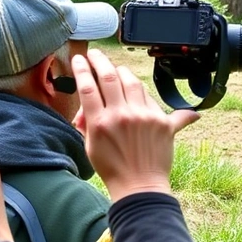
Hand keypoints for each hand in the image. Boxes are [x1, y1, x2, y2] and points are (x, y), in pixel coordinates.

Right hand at [71, 49, 198, 202]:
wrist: (139, 186)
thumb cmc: (112, 168)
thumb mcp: (92, 146)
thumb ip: (90, 121)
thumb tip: (88, 107)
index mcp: (100, 122)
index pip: (88, 86)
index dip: (82, 69)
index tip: (79, 59)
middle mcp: (122, 115)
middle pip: (110, 76)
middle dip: (100, 60)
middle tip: (95, 54)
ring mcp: (144, 117)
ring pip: (133, 82)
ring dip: (123, 73)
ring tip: (117, 72)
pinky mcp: (163, 122)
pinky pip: (156, 102)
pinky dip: (150, 99)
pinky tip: (156, 99)